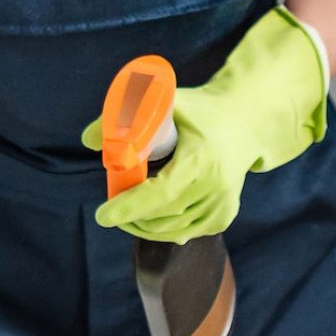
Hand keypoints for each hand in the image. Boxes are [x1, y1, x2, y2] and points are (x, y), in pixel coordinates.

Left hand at [80, 6, 328, 243]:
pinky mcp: (225, 214)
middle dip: (131, 217)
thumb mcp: (165, 103)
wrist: (245, 121)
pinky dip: (165, 230)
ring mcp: (223, 202)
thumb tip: (89, 140)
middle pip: (162, 215)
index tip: (103, 215)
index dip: (130, 207)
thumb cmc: (200, 111)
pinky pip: (187, 232)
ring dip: (144, 226)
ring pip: (172, 229)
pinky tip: (154, 220)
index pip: (161, 193)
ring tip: (129, 213)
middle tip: (111, 210)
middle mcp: (216, 184)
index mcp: (202, 157)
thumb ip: (125, 116)